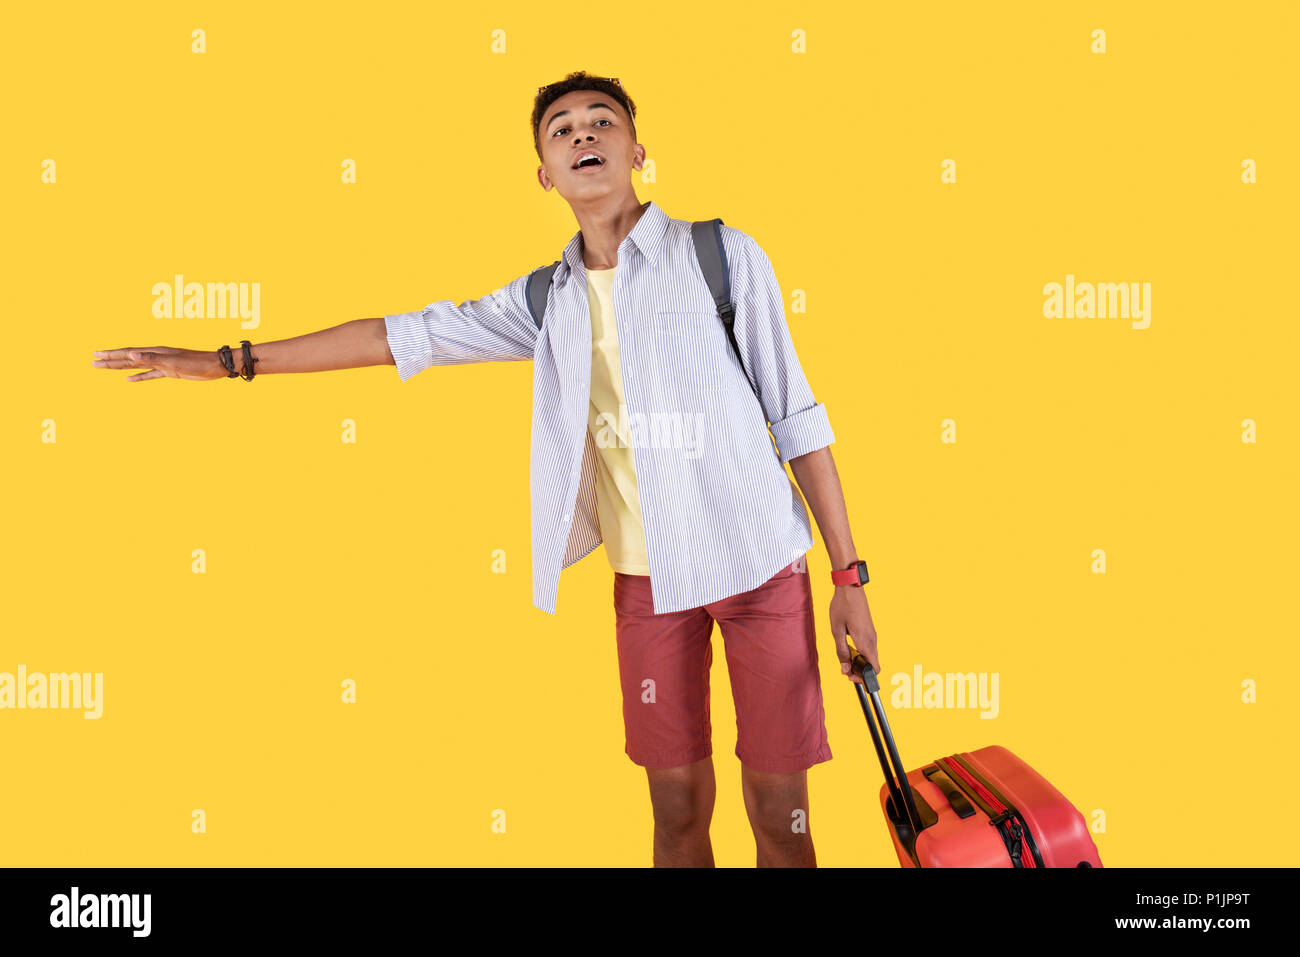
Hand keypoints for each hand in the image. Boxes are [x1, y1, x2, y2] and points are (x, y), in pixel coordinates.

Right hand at [91, 347, 228, 381]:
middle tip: (92, 362)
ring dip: (120, 367)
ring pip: (135, 366)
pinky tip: (129, 380)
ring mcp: (162, 364)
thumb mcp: (173, 362)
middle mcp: (155, 355)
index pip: (127, 353)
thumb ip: (152, 359)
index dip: (111, 355)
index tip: (95, 356)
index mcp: (154, 352)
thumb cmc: (197, 363)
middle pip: (128, 358)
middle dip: (110, 361)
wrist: (216, 365)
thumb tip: (131, 355)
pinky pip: (149, 374)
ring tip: (105, 368)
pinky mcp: (169, 372)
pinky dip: (138, 377)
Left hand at [829, 584, 878, 683]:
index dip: (864, 677)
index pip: (874, 669)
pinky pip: (868, 647)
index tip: (851, 676)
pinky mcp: (870, 630)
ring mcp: (873, 635)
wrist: (850, 588)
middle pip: (873, 664)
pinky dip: (860, 652)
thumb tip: (844, 669)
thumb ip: (841, 651)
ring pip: (870, 656)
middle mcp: (872, 640)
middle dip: (859, 670)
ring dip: (859, 660)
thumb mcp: (837, 631)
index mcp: (865, 642)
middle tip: (845, 668)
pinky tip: (849, 645)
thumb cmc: (842, 607)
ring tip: (845, 657)